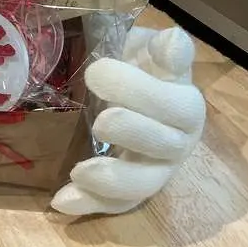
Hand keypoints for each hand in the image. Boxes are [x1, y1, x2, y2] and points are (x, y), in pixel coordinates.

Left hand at [51, 26, 205, 215]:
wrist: (135, 85)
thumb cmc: (143, 65)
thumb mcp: (150, 47)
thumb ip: (161, 47)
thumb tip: (173, 42)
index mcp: (186, 104)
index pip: (177, 105)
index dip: (145, 94)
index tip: (98, 70)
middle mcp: (179, 141)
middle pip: (164, 145)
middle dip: (132, 132)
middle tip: (100, 119)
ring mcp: (157, 169)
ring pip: (145, 184)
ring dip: (115, 180)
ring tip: (80, 171)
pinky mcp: (132, 188)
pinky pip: (117, 203)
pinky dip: (91, 204)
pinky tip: (61, 201)